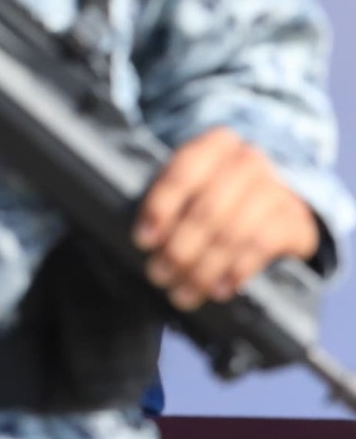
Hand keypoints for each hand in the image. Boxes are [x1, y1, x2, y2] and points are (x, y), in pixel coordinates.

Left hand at [134, 127, 318, 310]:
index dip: (161, 206)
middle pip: (208, 209)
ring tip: (182, 293)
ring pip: (233, 233)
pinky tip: (217, 290)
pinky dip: (235, 272)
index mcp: (216, 144)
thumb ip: (168, 206)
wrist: (272, 207)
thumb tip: (148, 239)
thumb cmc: (213, 196)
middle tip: (159, 275)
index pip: (185, 170)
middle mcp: (248, 161)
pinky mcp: (294, 219)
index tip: (143, 241)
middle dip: (179, 249)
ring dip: (203, 269)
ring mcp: (276, 189)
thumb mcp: (189, 190)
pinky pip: (261, 248)